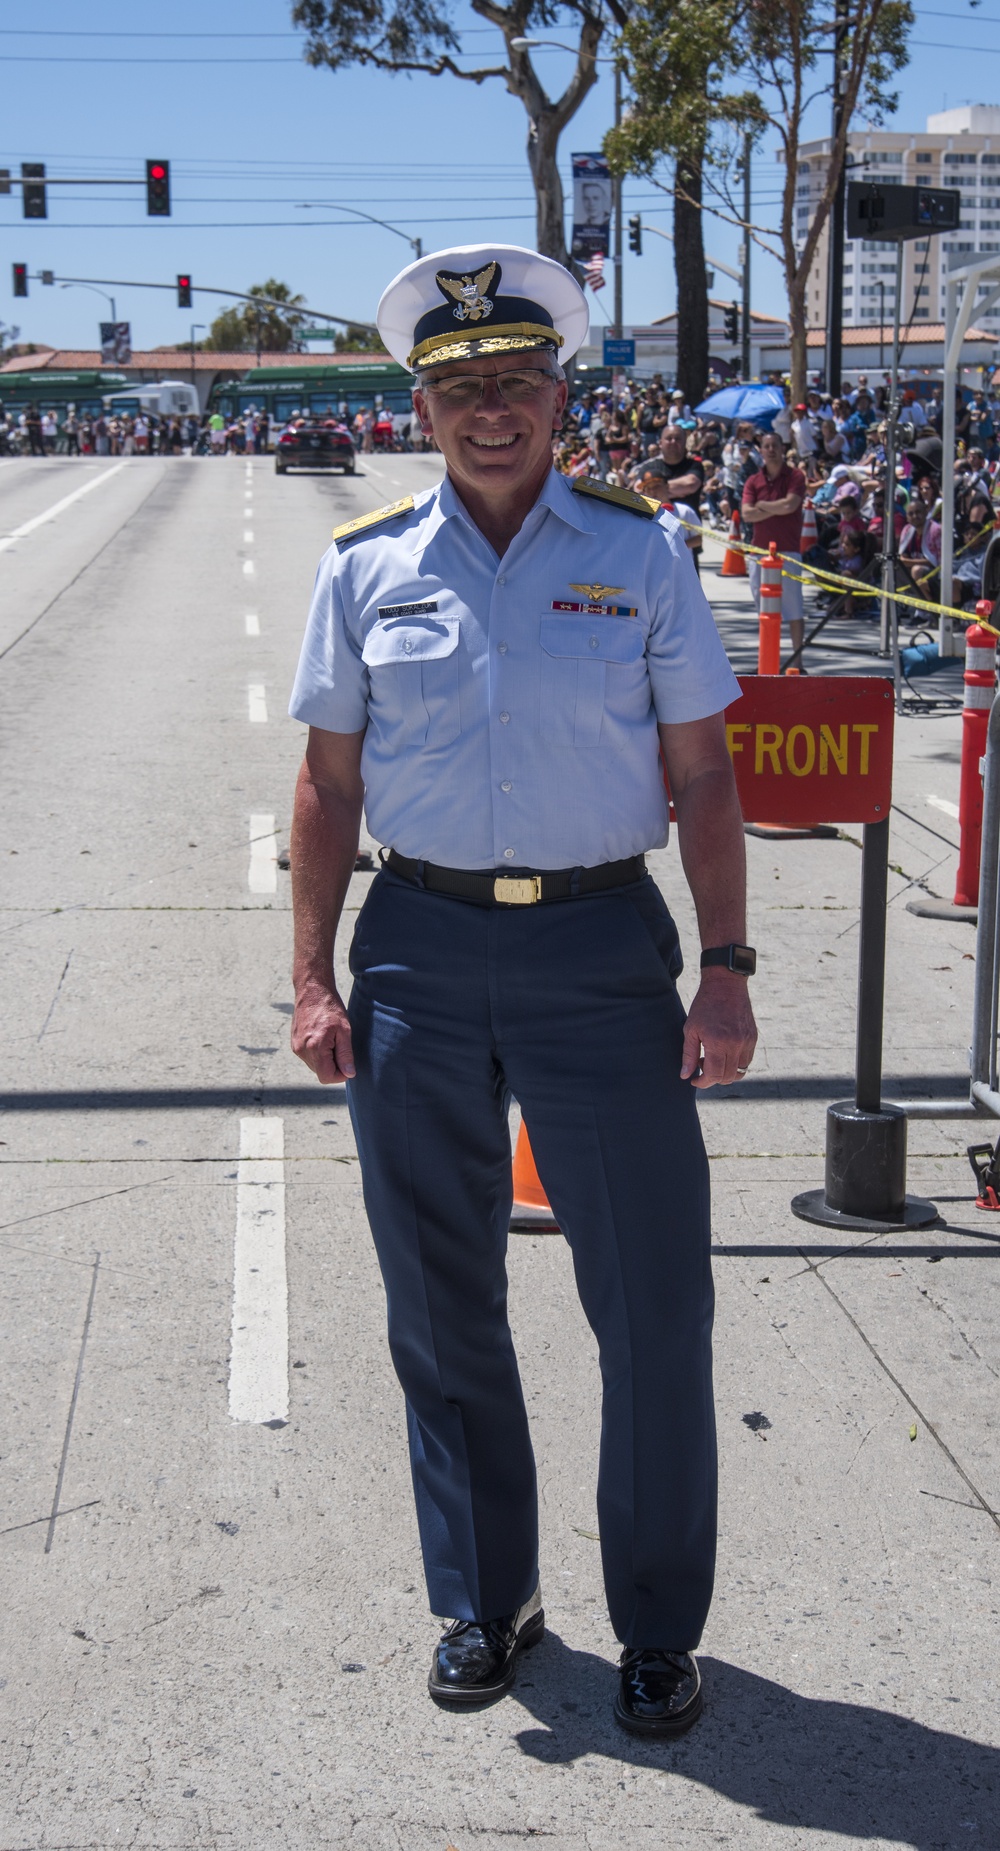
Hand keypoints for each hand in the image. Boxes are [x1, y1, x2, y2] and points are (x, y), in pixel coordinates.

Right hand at [291, 980, 355, 1083]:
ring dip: (326, 1059)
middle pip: (320, 1073)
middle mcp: (302, 1050)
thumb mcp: (344, 1030)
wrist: (311, 991)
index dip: (340, 1074)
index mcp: (315, 1048)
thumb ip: (346, 1054)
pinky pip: (308, 1057)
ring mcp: (296, 1047)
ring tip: (331, 1039)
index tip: (348, 1062)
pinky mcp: (294, 1043)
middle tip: (340, 1045)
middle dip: (333, 1065)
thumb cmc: (330, 1007)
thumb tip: (349, 1073)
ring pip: (315, 1066)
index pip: (327, 1077)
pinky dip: (318, 1052)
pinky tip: (323, 1037)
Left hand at [680, 971, 757, 1089]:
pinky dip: (736, 1064)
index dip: (703, 1082)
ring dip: (726, 1073)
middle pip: (728, 1077)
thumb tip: (685, 1075)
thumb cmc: (704, 1006)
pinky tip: (724, 1053)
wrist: (726, 985)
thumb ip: (689, 1055)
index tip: (695, 1080)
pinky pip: (747, 1060)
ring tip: (713, 1059)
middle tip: (702, 1065)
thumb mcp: (691, 1030)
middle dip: (713, 1079)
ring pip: (740, 1072)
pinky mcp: (753, 1038)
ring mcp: (747, 1041)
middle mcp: (736, 1044)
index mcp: (718, 1042)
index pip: (714, 1075)